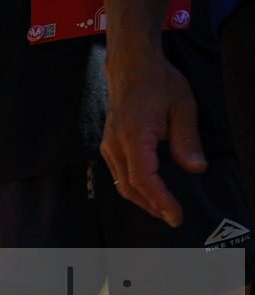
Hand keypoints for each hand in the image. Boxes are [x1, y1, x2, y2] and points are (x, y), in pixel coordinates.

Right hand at [100, 54, 204, 226]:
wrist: (130, 67)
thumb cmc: (157, 82)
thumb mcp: (182, 106)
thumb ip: (187, 139)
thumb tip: (196, 168)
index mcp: (133, 136)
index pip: (144, 179)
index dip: (160, 200)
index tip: (175, 215)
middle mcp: (115, 145)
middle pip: (129, 188)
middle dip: (151, 206)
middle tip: (173, 217)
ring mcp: (109, 147)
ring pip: (122, 184)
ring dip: (143, 200)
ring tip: (164, 208)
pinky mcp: (109, 146)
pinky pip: (120, 175)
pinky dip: (135, 188)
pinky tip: (150, 191)